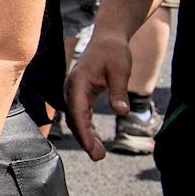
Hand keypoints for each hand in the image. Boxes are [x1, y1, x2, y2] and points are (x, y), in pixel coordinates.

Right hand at [66, 31, 133, 160]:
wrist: (108, 38)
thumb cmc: (114, 51)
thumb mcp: (120, 70)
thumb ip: (119, 91)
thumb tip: (122, 113)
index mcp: (78, 82)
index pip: (78, 112)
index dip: (84, 133)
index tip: (92, 149)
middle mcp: (72, 88)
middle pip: (75, 119)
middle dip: (85, 139)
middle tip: (99, 157)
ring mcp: (75, 91)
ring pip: (77, 118)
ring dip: (86, 135)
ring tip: (99, 154)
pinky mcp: (82, 93)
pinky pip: (82, 113)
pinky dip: (88, 127)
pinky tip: (96, 139)